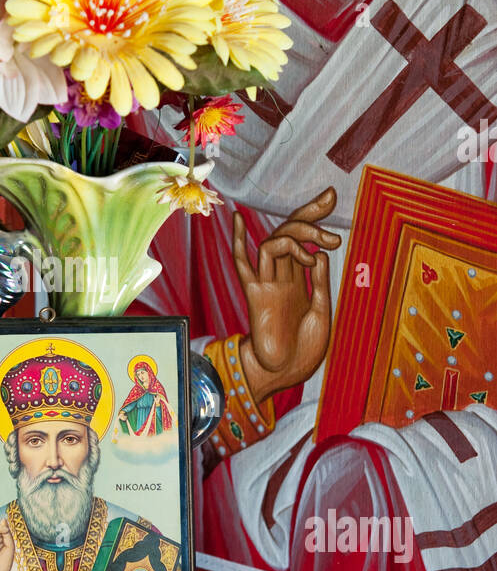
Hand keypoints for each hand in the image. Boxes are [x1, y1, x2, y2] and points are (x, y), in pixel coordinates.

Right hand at [233, 187, 341, 404]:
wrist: (287, 375)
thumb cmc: (304, 351)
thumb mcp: (322, 312)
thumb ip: (319, 284)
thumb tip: (319, 253)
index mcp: (298, 282)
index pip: (303, 239)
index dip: (314, 216)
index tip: (330, 196)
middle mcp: (281, 278)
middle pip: (288, 233)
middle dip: (309, 215)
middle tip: (331, 210)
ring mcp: (267, 284)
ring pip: (273, 243)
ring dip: (297, 235)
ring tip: (320, 248)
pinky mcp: (255, 295)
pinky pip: (243, 265)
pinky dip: (240, 242)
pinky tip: (240, 220)